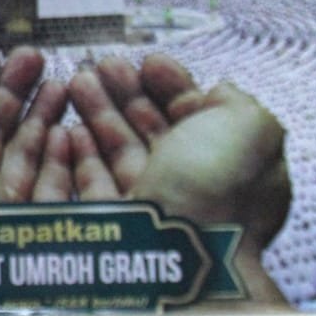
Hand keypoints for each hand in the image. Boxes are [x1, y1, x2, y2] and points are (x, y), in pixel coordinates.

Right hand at [66, 54, 291, 306]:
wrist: (181, 255)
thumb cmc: (218, 188)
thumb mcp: (250, 128)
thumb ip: (236, 103)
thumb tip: (218, 91)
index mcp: (228, 165)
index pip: (198, 117)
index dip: (174, 85)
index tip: (148, 60)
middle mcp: (191, 188)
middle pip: (153, 131)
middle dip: (127, 93)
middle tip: (101, 64)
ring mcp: (152, 209)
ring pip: (119, 154)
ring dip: (97, 114)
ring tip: (75, 81)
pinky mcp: (115, 228)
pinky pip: (92, 186)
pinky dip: (78, 155)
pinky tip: (65, 128)